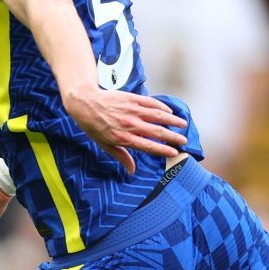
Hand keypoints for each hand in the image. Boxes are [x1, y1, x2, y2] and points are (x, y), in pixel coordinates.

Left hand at [63, 85, 186, 175]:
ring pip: (158, 116)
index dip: (163, 150)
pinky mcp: (132, 99)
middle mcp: (130, 125)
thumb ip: (121, 156)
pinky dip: (162, 107)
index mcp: (123, 138)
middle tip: (184, 140)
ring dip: (172, 120)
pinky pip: (151, 103)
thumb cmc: (93, 126)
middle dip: (173, 137)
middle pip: (157, 132)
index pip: (149, 146)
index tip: (174, 152)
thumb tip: (132, 171)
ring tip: (183, 124)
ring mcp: (132, 110)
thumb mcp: (104, 145)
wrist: (85, 102)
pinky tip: (169, 112)